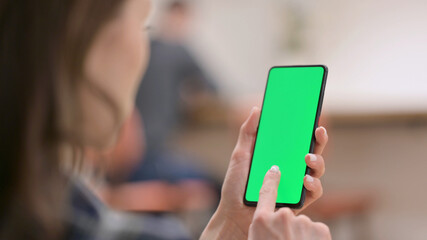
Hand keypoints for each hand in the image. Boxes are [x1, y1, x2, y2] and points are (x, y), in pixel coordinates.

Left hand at [201, 107, 328, 238]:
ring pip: (317, 169)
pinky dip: (314, 184)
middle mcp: (291, 168)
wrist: (233, 214)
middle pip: (312, 150)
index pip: (297, 138)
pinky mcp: (299, 201)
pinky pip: (315, 191)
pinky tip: (305, 180)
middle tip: (318, 131)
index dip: (306, 126)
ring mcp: (296, 184)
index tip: (311, 113)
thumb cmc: (236, 186)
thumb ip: (248, 133)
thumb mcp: (240, 155)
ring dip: (317, 161)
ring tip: (307, 157)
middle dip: (319, 139)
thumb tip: (257, 109)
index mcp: (279, 155)